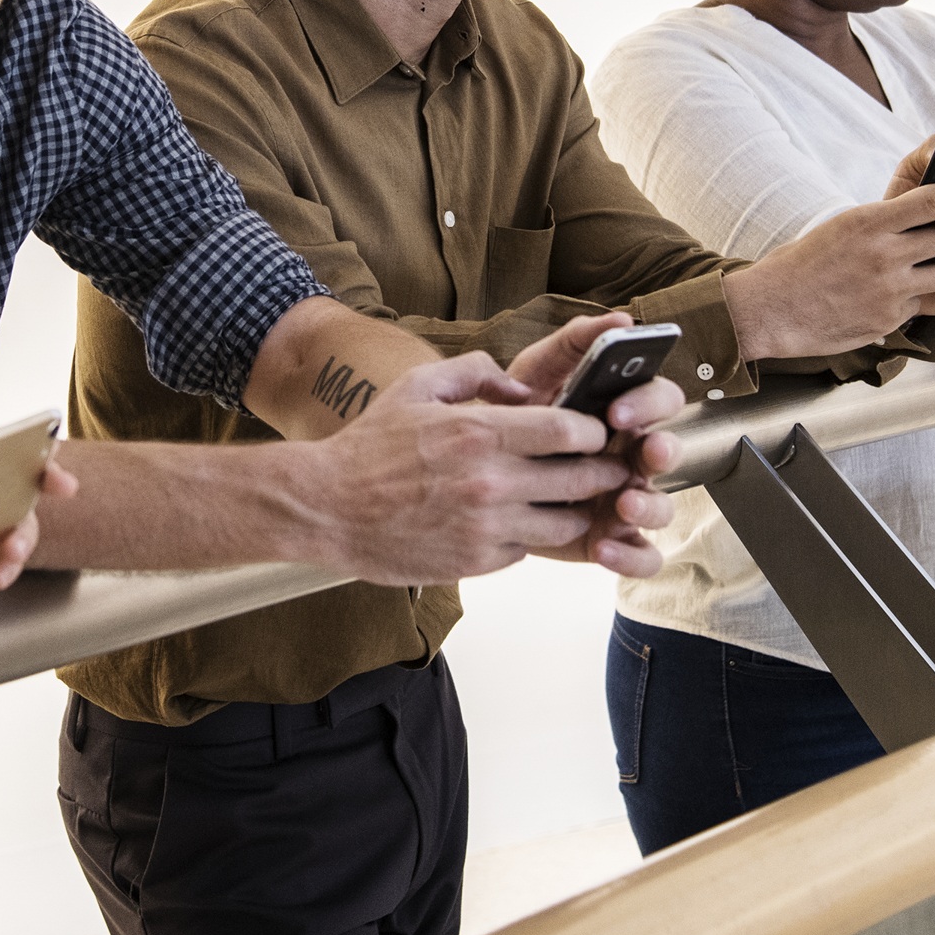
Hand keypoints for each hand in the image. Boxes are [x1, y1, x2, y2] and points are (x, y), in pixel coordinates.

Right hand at [299, 352, 650, 584]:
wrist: (325, 506)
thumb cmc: (370, 445)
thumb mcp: (417, 386)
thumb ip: (476, 371)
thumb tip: (523, 388)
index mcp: (479, 433)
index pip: (569, 431)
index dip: (593, 431)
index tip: (594, 432)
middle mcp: (489, 483)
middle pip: (582, 480)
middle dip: (603, 472)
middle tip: (608, 468)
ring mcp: (485, 527)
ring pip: (565, 524)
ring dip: (575, 510)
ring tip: (569, 499)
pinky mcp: (475, 562)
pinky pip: (527, 550)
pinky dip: (531, 536)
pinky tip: (518, 521)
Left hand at [499, 313, 682, 575]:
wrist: (471, 469)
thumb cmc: (515, 414)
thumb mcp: (538, 370)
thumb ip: (575, 342)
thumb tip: (620, 319)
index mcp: (623, 412)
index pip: (660, 400)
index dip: (647, 403)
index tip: (617, 410)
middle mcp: (630, 455)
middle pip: (669, 451)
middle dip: (664, 451)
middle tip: (644, 452)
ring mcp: (623, 498)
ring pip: (661, 506)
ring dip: (650, 504)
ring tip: (622, 504)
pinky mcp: (609, 538)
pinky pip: (641, 555)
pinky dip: (632, 555)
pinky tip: (604, 548)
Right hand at [730, 139, 934, 359]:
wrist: (771, 309)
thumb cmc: (801, 264)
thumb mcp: (841, 226)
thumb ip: (882, 220)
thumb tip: (920, 209)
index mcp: (869, 222)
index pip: (934, 199)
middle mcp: (885, 254)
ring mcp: (891, 289)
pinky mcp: (891, 318)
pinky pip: (931, 303)